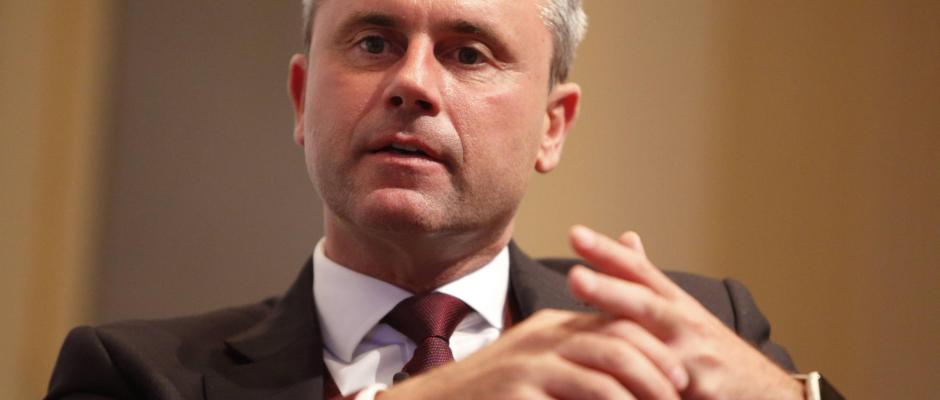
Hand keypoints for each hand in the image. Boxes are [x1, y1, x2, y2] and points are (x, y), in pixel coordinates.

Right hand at [380, 308, 686, 399]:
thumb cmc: (484, 398)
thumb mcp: (529, 372)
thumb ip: (567, 365)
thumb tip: (613, 383)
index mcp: (548, 328)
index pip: (612, 322)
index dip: (652, 346)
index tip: (679, 377)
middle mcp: (542, 336)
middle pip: (619, 336)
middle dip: (658, 364)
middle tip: (682, 393)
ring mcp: (530, 360)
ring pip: (609, 361)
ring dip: (646, 388)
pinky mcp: (519, 386)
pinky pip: (586, 392)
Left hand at [566, 225, 803, 399]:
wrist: (766, 391)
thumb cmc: (711, 350)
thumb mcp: (683, 309)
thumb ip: (648, 281)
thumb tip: (625, 238)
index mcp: (674, 303)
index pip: (638, 270)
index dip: (607, 252)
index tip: (575, 234)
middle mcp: (684, 324)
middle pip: (644, 302)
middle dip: (609, 290)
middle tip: (575, 278)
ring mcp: (694, 358)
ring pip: (655, 347)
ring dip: (625, 343)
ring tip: (593, 340)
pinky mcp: (703, 390)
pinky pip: (667, 387)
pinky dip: (645, 386)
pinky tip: (612, 389)